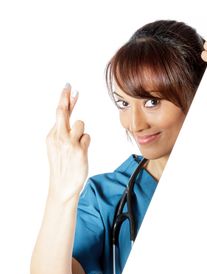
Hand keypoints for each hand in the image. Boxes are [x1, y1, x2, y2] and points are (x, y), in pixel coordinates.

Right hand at [46, 83, 89, 201]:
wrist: (62, 186)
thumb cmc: (62, 166)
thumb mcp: (57, 148)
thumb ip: (63, 132)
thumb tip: (73, 118)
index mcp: (52, 136)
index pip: (59, 113)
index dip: (65, 99)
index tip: (69, 87)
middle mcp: (58, 137)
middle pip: (64, 112)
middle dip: (66, 98)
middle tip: (69, 87)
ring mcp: (69, 143)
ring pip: (80, 123)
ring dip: (81, 132)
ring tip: (77, 145)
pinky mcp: (79, 150)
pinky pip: (87, 137)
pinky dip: (86, 143)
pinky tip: (81, 153)